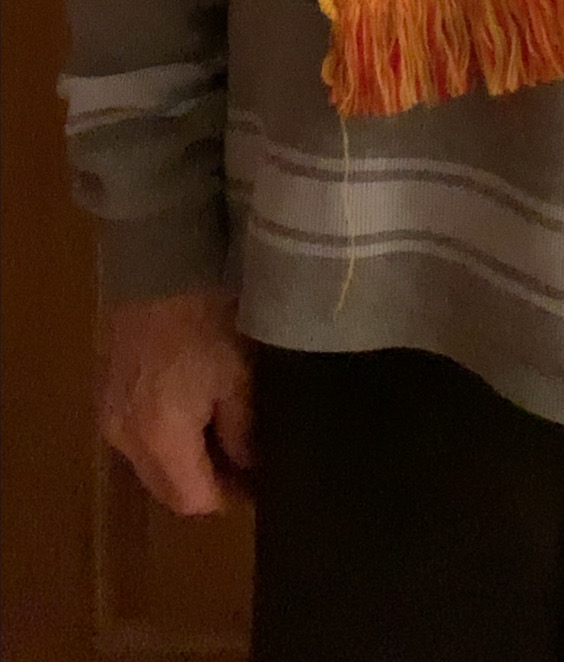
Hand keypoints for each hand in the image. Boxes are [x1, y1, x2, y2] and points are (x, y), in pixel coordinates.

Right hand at [97, 290, 253, 515]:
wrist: (159, 267)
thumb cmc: (207, 322)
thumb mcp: (237, 377)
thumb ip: (242, 431)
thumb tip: (248, 464)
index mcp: (159, 439)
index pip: (192, 499)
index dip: (227, 497)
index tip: (257, 486)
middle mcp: (125, 438)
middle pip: (165, 488)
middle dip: (202, 485)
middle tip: (242, 467)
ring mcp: (108, 414)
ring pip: (147, 463)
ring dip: (180, 463)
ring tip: (218, 439)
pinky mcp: (104, 390)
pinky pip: (134, 435)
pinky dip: (161, 438)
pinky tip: (188, 413)